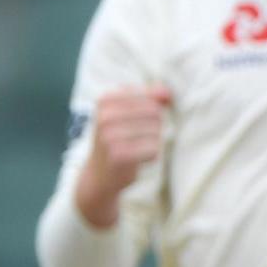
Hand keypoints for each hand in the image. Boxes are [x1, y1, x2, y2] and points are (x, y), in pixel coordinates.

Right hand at [76, 85, 171, 228]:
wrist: (99, 174)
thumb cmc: (119, 137)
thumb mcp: (128, 112)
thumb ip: (151, 97)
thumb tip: (167, 92)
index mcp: (106, 100)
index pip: (150, 98)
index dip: (156, 110)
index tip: (141, 121)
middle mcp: (105, 116)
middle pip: (155, 113)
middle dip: (154, 127)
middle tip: (137, 137)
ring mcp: (110, 136)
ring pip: (156, 131)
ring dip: (152, 142)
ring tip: (135, 147)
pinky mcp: (119, 155)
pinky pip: (153, 149)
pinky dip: (151, 155)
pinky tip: (136, 158)